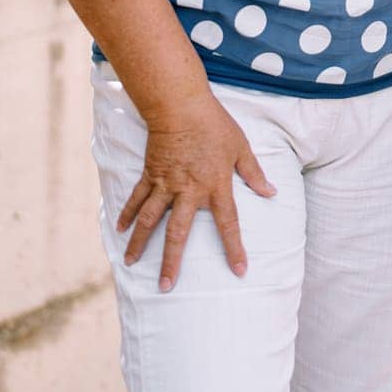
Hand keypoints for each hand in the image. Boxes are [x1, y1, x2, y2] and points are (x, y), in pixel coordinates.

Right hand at [117, 92, 275, 290]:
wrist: (181, 105)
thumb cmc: (215, 125)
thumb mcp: (241, 147)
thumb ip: (254, 172)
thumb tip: (271, 192)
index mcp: (215, 186)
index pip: (228, 223)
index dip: (234, 248)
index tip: (239, 271)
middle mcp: (189, 191)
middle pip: (178, 233)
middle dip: (171, 262)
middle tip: (165, 286)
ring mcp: (166, 184)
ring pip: (151, 220)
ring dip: (140, 243)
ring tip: (130, 263)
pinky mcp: (150, 174)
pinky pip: (137, 198)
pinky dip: (128, 214)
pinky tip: (120, 230)